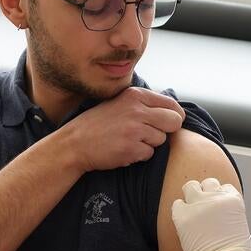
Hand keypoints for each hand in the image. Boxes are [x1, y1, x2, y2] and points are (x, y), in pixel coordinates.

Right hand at [69, 86, 184, 171]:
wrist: (75, 143)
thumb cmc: (100, 124)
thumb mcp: (121, 103)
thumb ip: (144, 104)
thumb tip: (174, 111)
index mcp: (136, 95)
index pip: (172, 105)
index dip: (174, 117)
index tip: (167, 124)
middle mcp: (137, 109)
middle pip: (174, 121)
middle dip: (167, 131)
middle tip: (151, 135)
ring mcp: (134, 129)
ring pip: (162, 139)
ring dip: (150, 144)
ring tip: (131, 141)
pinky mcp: (131, 148)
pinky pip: (150, 154)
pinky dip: (140, 155)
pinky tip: (125, 150)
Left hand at [171, 178, 250, 250]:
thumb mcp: (240, 224)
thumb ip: (230, 210)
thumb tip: (220, 208)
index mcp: (233, 199)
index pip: (224, 187)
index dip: (220, 198)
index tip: (218, 208)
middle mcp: (216, 198)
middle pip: (208, 183)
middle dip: (206, 193)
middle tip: (204, 207)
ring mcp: (198, 205)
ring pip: (191, 186)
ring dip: (191, 196)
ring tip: (193, 210)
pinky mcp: (183, 215)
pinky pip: (177, 203)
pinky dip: (180, 210)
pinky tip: (185, 220)